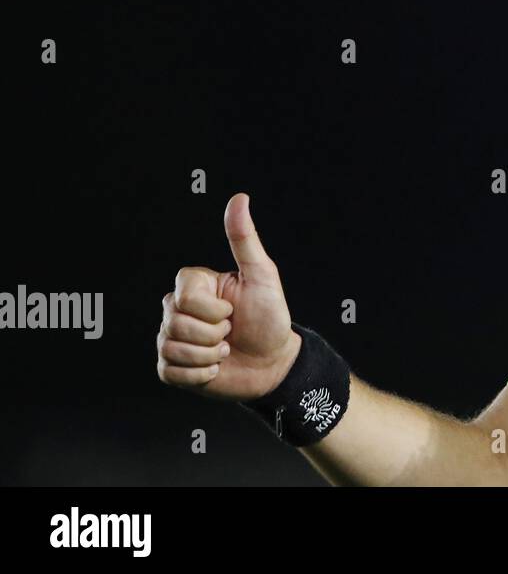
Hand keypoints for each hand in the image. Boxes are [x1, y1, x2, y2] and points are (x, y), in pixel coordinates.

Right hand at [156, 193, 301, 400]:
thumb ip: (245, 239)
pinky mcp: (171, 366)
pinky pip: (168, 371)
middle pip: (174, 322)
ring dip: (208, 356)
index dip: (211, 309)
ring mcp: (172, 338)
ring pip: (170, 347)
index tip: (233, 310)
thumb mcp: (262, 276)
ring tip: (225, 351)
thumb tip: (239, 198)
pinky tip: (214, 369)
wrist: (274, 364)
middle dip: (213, 334)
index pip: (183, 295)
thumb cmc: (270, 317)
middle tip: (231, 333)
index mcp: (195, 285)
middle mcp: (178, 309)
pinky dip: (198, 375)